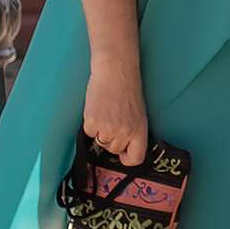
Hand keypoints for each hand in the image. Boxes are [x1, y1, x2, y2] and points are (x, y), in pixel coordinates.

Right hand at [82, 51, 147, 166]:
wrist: (116, 70)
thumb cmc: (128, 89)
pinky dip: (91, 123)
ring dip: (101, 131)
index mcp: (140, 130)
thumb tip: (124, 149)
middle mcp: (125, 132)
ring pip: (100, 142)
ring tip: (107, 111)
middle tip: (113, 118)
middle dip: (111, 138)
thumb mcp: (138, 113)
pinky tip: (98, 108)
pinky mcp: (93, 122)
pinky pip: (89, 132)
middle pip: (113, 150)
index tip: (123, 153)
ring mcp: (108, 128)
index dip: (127, 158)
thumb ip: (133, 132)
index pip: (135, 158)